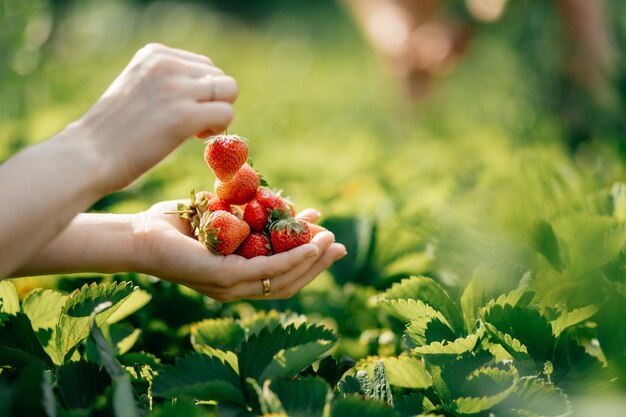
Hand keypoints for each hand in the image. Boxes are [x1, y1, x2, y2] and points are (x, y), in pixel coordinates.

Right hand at [71, 43, 238, 191]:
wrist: (87, 155)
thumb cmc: (112, 130)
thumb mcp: (139, 88)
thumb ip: (168, 81)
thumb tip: (210, 88)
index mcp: (155, 54)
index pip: (203, 65)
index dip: (201, 92)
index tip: (181, 110)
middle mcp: (167, 63)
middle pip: (220, 77)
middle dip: (213, 101)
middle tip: (191, 124)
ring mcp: (177, 88)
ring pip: (229, 91)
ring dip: (219, 113)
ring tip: (194, 130)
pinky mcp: (185, 116)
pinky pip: (226, 113)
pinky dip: (219, 128)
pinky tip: (195, 138)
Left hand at [133, 201, 346, 300]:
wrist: (139, 233)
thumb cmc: (175, 225)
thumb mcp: (220, 217)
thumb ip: (245, 216)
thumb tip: (268, 200)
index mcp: (237, 277)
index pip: (281, 274)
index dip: (308, 260)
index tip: (326, 238)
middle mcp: (237, 287)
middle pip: (289, 282)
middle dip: (317, 264)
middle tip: (339, 245)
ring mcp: (230, 286)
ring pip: (283, 279)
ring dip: (311, 261)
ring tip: (331, 241)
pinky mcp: (223, 277)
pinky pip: (266, 270)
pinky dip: (292, 258)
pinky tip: (310, 245)